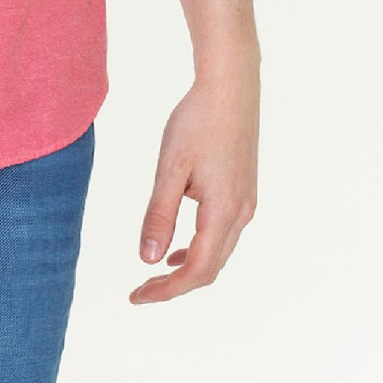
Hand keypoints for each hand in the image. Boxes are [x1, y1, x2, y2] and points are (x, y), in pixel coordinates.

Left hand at [131, 59, 259, 303]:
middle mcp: (241, 214)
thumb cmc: (198, 122)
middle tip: (140, 291)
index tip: (136, 296)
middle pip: (210, 269)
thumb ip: (160, 215)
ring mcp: (246, 204)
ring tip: (154, 275)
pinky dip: (200, 250)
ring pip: (219, 254)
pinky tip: (178, 248)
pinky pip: (223, 236)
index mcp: (223, 211)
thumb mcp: (171, 168)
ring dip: (188, 270)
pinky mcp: (244, 193)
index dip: (166, 290)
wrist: (231, 86)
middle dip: (175, 286)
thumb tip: (148, 259)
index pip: (196, 270)